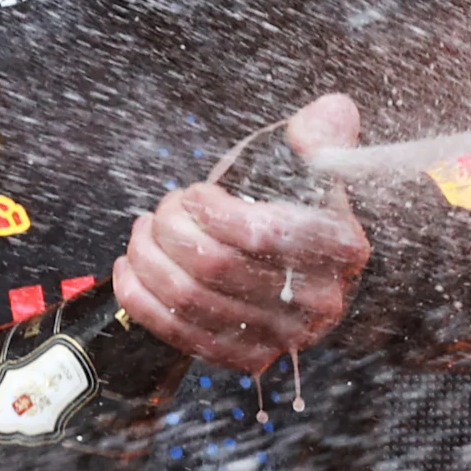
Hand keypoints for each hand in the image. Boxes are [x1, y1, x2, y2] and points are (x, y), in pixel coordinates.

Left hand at [115, 92, 369, 370]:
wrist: (298, 267)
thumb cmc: (294, 209)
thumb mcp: (311, 168)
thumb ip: (323, 137)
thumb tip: (331, 112)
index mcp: (340, 248)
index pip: (263, 233)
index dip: (211, 210)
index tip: (195, 193)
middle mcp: (317, 300)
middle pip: (216, 265)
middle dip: (171, 228)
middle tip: (161, 210)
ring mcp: (282, 335)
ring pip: (191, 298)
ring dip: (149, 259)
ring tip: (142, 234)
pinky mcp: (247, 358)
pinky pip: (180, 333)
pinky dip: (141, 299)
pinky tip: (130, 269)